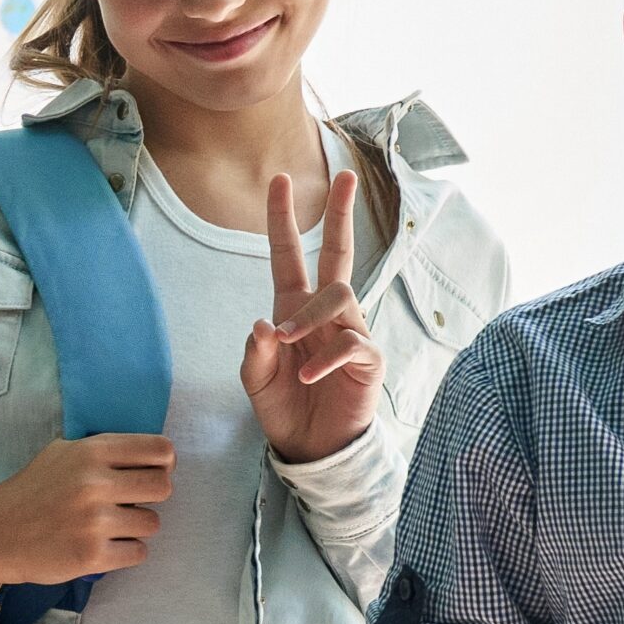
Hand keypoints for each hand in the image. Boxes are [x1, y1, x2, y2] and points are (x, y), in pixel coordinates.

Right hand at [0, 435, 175, 591]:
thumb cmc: (33, 490)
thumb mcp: (62, 452)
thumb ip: (104, 450)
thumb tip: (153, 456)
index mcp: (91, 452)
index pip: (160, 450)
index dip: (163, 463)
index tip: (151, 472)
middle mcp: (95, 484)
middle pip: (163, 487)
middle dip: (151, 496)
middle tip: (129, 503)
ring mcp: (94, 522)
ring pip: (152, 523)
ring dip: (135, 527)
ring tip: (109, 527)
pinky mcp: (92, 556)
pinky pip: (139, 552)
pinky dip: (126, 552)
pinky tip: (103, 546)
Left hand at [243, 171, 383, 464]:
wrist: (310, 447)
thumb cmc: (284, 407)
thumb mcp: (255, 380)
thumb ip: (256, 353)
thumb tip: (264, 325)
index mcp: (293, 309)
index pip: (288, 256)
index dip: (282, 220)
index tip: (280, 181)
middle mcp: (325, 314)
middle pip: (338, 253)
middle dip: (340, 214)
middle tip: (346, 176)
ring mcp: (350, 332)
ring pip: (339, 296)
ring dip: (310, 314)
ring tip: (287, 341)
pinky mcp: (368, 359)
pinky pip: (351, 343)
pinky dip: (324, 356)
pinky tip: (306, 374)